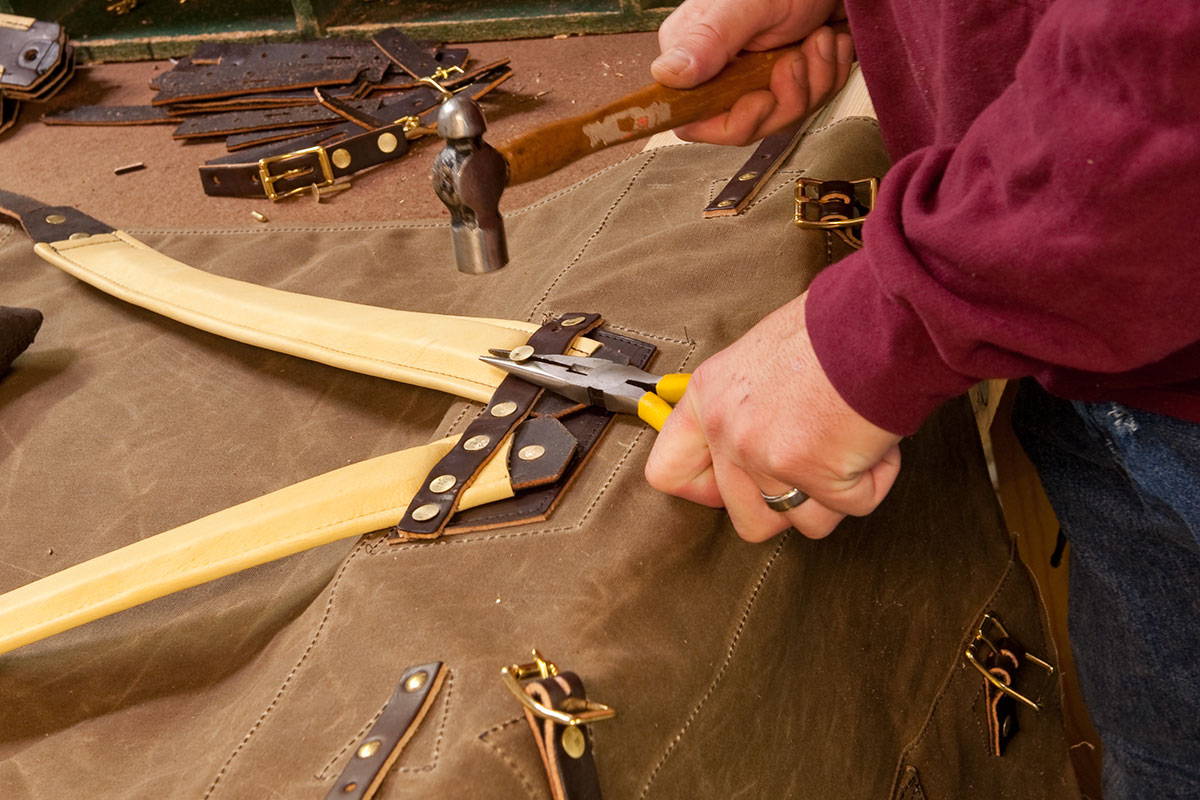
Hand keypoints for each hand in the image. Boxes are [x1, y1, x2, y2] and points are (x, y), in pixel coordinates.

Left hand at [644, 292, 902, 541]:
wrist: (877, 319)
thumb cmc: (832, 326)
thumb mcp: (762, 355)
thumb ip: (745, 404)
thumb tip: (753, 432)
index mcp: (707, 398)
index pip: (669, 474)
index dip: (708, 490)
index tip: (738, 480)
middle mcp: (727, 431)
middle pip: (746, 517)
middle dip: (790, 500)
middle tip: (816, 462)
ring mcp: (766, 457)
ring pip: (803, 521)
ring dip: (835, 493)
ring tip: (850, 444)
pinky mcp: (814, 474)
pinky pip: (854, 506)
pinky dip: (874, 479)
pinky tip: (875, 440)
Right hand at [651, 0, 853, 144]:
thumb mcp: (746, 5)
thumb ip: (707, 41)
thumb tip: (666, 75)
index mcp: (695, 56)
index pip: (694, 121)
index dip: (734, 121)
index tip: (763, 98)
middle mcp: (720, 72)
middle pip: (747, 125)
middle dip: (786, 98)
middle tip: (796, 57)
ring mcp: (755, 77)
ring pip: (783, 115)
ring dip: (813, 80)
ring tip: (819, 39)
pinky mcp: (786, 79)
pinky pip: (809, 101)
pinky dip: (828, 73)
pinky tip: (829, 42)